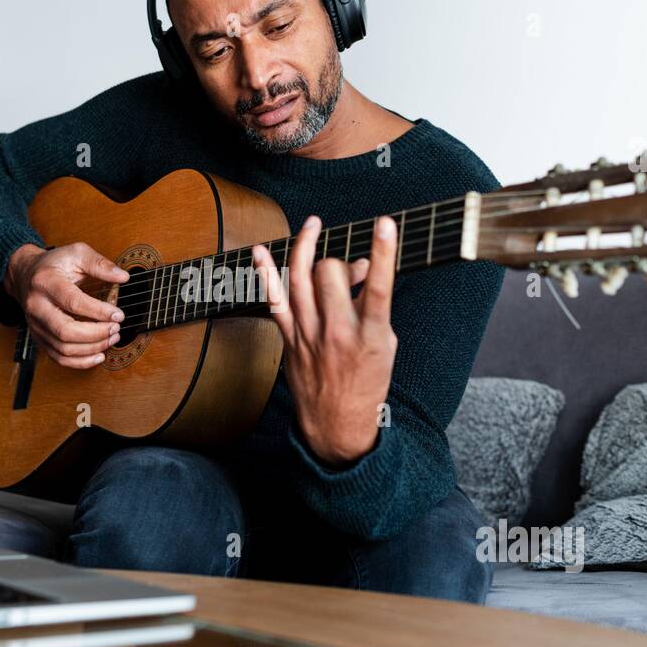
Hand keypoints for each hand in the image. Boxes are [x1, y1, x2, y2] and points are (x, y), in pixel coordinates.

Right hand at [5, 242, 129, 368]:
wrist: (25, 274)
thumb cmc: (54, 264)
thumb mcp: (76, 253)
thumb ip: (99, 264)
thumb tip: (123, 277)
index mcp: (46, 282)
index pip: (73, 302)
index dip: (98, 311)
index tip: (118, 314)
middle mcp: (37, 306)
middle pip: (65, 331)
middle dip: (96, 334)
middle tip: (115, 328)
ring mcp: (36, 325)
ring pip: (63, 348)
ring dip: (92, 348)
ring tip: (111, 338)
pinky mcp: (39, 337)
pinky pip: (58, 357)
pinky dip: (80, 362)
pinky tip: (99, 355)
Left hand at [251, 214, 398, 467]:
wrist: (337, 424)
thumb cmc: (367, 380)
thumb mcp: (385, 345)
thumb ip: (373, 305)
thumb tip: (361, 268)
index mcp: (370, 336)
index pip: (378, 287)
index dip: (383, 253)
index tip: (386, 222)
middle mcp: (337, 333)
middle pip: (329, 275)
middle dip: (339, 261)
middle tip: (347, 268)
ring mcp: (309, 336)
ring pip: (299, 279)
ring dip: (304, 246)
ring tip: (312, 225)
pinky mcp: (290, 339)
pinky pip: (273, 300)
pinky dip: (264, 273)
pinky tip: (260, 251)